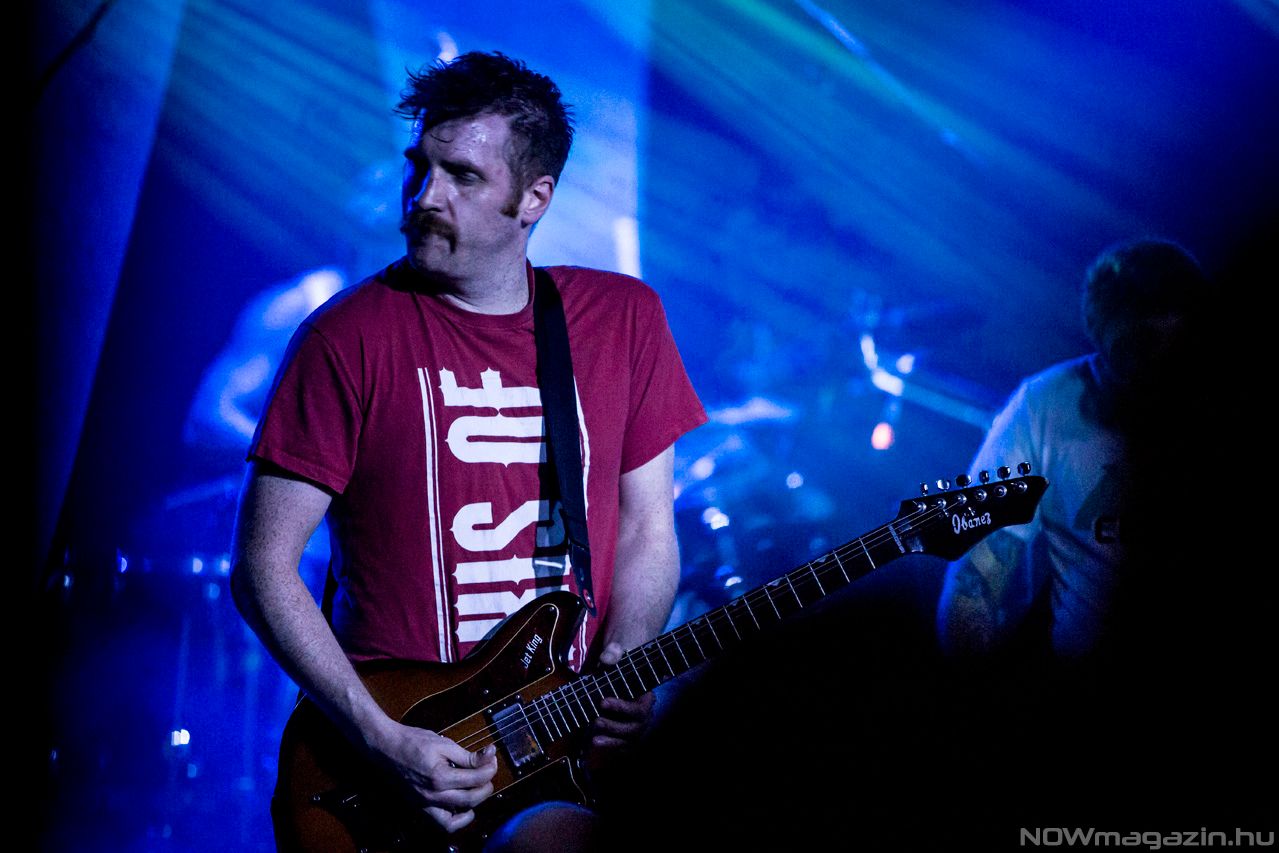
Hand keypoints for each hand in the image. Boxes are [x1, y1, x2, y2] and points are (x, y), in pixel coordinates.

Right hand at [368, 720, 497, 832]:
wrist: (385, 747)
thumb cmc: (412, 742)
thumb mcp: (443, 744)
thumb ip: (467, 755)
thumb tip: (490, 755)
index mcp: (440, 777)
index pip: (475, 779)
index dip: (489, 769)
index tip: (491, 759)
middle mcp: (433, 796)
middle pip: (471, 799)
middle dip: (486, 786)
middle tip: (488, 773)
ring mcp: (425, 804)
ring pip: (457, 818)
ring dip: (473, 805)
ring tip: (478, 790)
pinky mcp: (420, 807)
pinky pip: (441, 823)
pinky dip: (455, 819)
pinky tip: (463, 807)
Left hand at [590, 642, 654, 751]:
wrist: (621, 671)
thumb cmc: (622, 662)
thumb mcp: (619, 651)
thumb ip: (614, 652)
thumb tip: (607, 658)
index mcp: (646, 696)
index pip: (638, 709)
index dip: (622, 708)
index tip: (602, 702)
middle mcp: (644, 714)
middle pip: (634, 728)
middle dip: (614, 727)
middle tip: (596, 720)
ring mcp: (636, 726)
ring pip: (628, 740)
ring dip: (611, 741)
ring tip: (594, 739)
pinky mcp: (627, 733)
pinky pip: (622, 745)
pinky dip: (610, 746)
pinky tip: (596, 743)